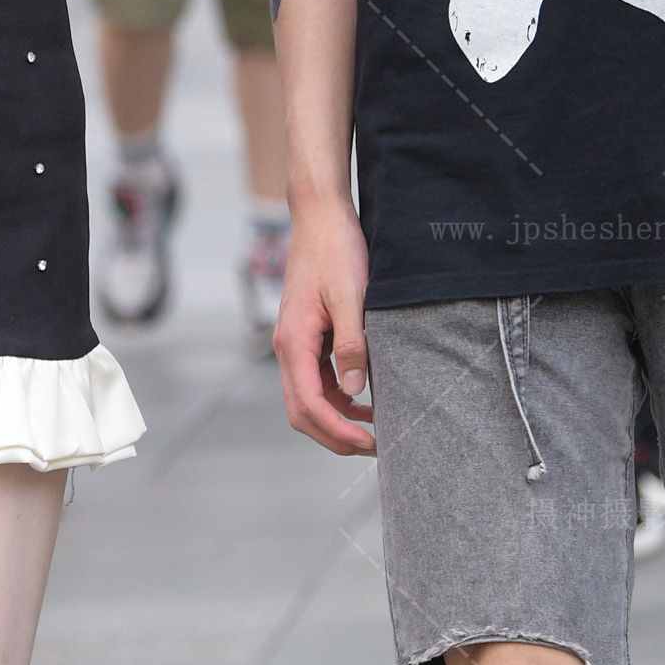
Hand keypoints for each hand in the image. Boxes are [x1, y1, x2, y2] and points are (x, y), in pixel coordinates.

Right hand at [273, 197, 373, 455]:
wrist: (321, 218)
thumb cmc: (335, 251)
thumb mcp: (351, 297)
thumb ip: (352, 345)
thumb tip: (354, 391)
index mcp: (294, 342)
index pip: (308, 404)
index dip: (337, 430)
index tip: (370, 442)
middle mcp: (288, 348)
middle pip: (302, 411)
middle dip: (334, 436)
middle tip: (374, 447)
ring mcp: (296, 344)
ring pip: (308, 399)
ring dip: (337, 420)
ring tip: (376, 429)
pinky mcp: (308, 338)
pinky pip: (317, 380)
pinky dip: (338, 398)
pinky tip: (366, 399)